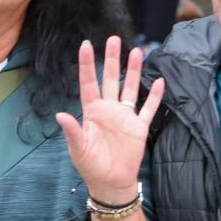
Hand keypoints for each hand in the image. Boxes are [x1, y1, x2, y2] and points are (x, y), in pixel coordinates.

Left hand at [54, 37, 163, 202]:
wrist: (111, 181)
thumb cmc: (90, 165)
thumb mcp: (78, 148)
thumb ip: (72, 130)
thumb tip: (60, 114)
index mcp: (91, 112)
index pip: (88, 83)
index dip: (88, 65)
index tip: (86, 45)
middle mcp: (109, 109)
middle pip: (111, 79)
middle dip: (112, 59)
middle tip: (114, 39)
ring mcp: (125, 116)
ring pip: (131, 88)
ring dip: (134, 71)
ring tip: (137, 51)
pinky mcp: (139, 127)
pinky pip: (149, 108)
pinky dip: (155, 96)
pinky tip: (161, 81)